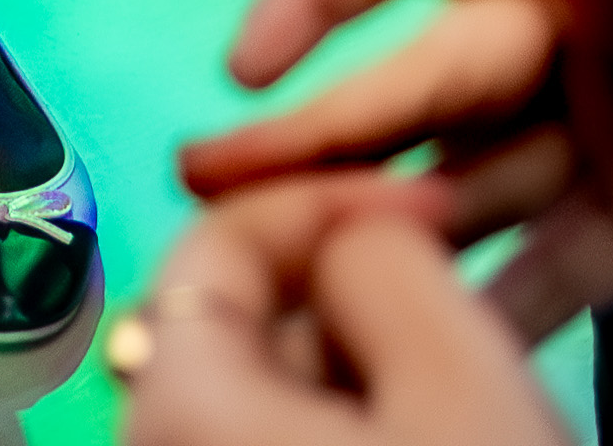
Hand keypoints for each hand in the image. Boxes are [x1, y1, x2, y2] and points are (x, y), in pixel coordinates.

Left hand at [114, 189, 567, 437]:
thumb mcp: (453, 366)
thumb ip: (383, 251)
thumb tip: (352, 231)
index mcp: (174, 393)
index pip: (220, 229)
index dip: (332, 192)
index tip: (430, 207)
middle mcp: (155, 438)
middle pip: (243, 309)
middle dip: (350, 272)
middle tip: (452, 276)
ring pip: (275, 379)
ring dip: (361, 342)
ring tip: (457, 353)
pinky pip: (291, 432)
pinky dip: (357, 406)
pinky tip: (436, 412)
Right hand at [179, 0, 612, 350]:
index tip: (248, 55)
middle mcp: (576, 23)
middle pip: (421, 81)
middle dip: (316, 130)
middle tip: (208, 185)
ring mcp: (608, 125)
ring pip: (462, 184)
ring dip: (372, 226)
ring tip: (275, 275)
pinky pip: (549, 270)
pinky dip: (481, 309)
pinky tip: (416, 351)